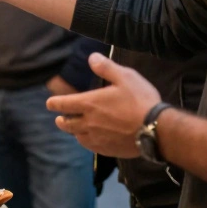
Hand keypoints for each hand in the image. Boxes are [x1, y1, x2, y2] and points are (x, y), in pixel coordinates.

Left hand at [46, 53, 160, 157]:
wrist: (157, 130)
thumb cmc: (140, 101)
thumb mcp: (125, 77)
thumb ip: (106, 67)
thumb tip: (91, 57)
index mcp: (89, 104)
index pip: (63, 104)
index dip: (54, 103)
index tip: (49, 103)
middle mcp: (88, 123)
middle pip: (66, 124)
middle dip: (61, 120)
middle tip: (60, 118)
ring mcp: (97, 138)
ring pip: (77, 136)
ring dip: (73, 132)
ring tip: (74, 129)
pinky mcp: (107, 150)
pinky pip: (90, 147)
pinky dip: (86, 142)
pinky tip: (90, 140)